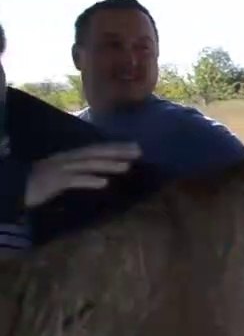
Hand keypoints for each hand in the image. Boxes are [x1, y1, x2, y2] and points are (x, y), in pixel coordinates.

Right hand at [24, 142, 141, 208]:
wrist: (11, 189)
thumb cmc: (37, 183)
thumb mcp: (60, 175)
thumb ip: (78, 172)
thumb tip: (100, 174)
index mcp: (69, 157)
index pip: (95, 149)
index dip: (115, 147)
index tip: (135, 146)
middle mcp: (66, 159)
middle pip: (95, 153)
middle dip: (117, 151)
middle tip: (139, 152)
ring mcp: (59, 169)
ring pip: (87, 165)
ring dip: (108, 164)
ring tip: (127, 166)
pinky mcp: (53, 182)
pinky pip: (73, 181)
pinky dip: (89, 181)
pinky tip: (104, 183)